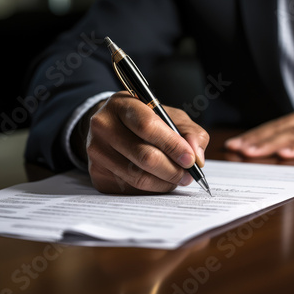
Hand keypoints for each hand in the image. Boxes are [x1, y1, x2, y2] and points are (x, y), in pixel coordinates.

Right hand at [84, 91, 208, 193]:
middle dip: (173, 169)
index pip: (147, 126)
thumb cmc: (144, 120)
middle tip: (188, 175)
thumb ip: (190, 132)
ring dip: (165, 182)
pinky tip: (158, 181)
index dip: (172, 145)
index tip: (190, 159)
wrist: (110, 128)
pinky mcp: (97, 174)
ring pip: (138, 177)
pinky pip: (131, 189)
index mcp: (122, 104)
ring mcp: (96, 152)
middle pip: (144, 156)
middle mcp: (103, 126)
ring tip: (178, 178)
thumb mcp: (169, 115)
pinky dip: (151, 189)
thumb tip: (197, 157)